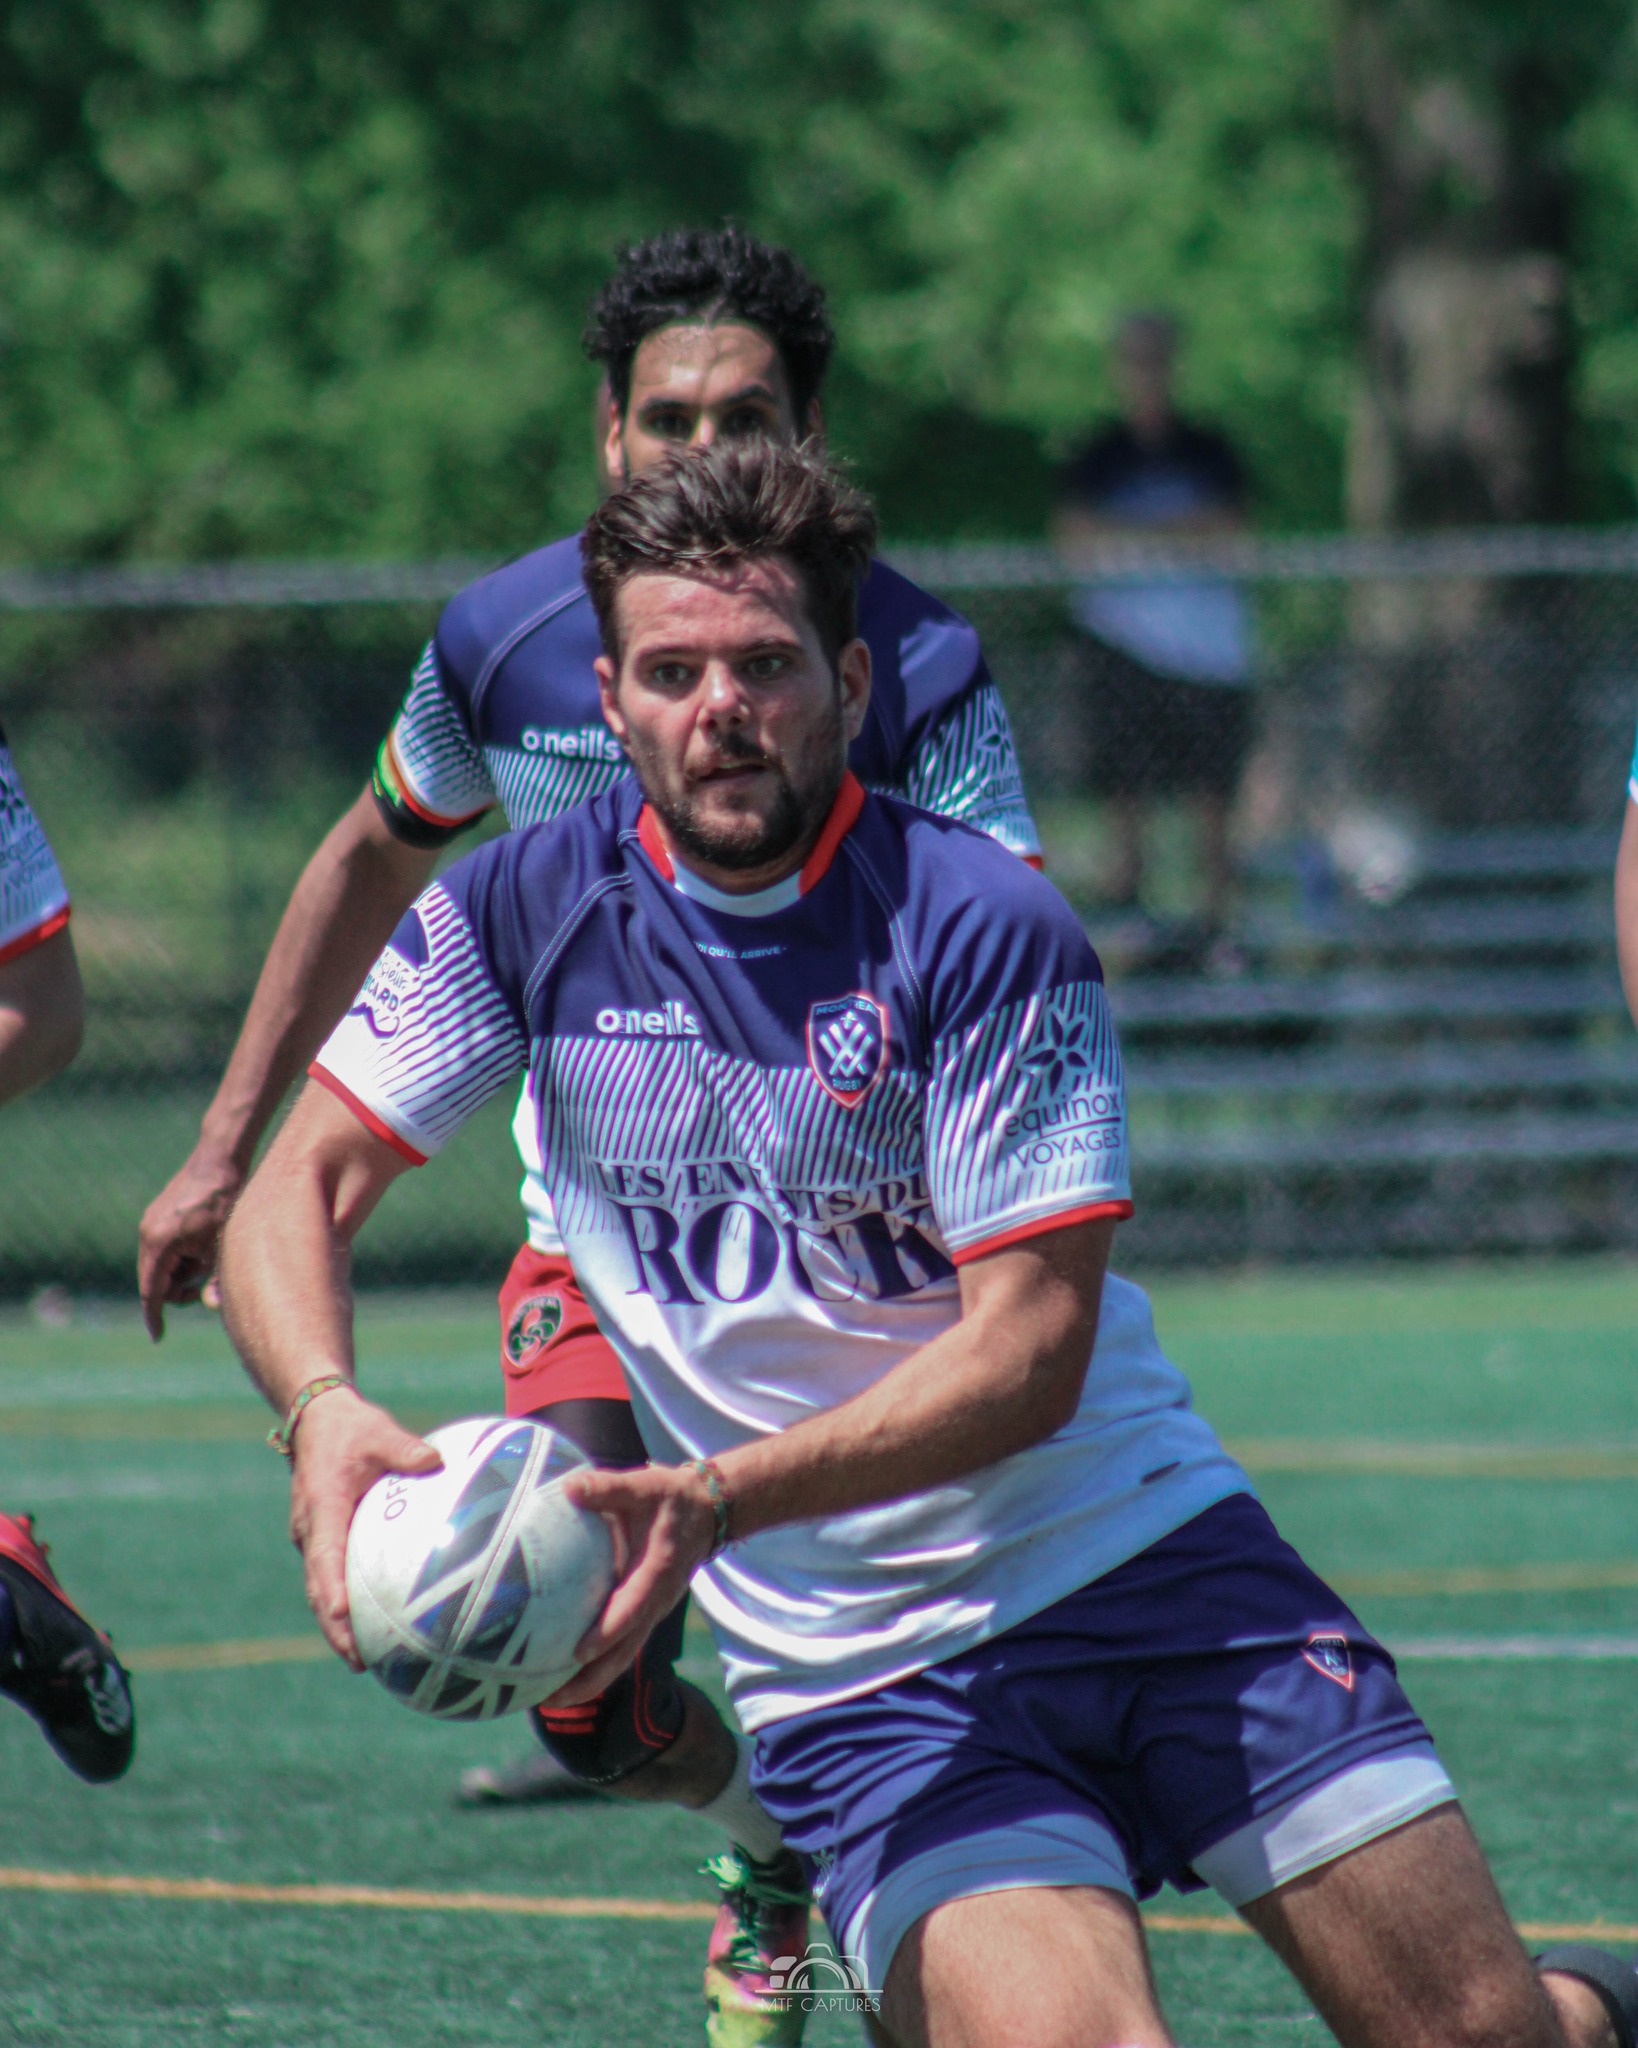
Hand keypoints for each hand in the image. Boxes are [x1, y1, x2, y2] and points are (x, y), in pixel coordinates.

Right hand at [138, 1145, 246, 1339]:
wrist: (221, 1158)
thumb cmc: (226, 1201)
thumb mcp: (224, 1245)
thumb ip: (216, 1278)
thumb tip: (214, 1306)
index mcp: (158, 1244)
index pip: (151, 1291)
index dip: (155, 1316)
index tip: (158, 1337)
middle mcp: (147, 1233)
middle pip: (155, 1279)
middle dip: (177, 1291)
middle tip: (203, 1288)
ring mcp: (151, 1221)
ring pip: (161, 1263)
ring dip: (182, 1272)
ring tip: (209, 1260)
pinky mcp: (160, 1214)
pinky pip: (165, 1247)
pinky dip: (181, 1256)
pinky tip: (204, 1246)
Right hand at [287, 1388, 441, 1667]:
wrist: (316, 1420)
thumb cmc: (351, 1427)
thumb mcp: (379, 1432)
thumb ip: (405, 1448)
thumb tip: (436, 1460)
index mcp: (322, 1506)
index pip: (325, 1555)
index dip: (333, 1589)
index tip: (344, 1618)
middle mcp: (310, 1529)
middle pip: (318, 1588)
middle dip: (333, 1627)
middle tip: (359, 1660)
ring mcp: (312, 1537)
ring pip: (320, 1589)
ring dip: (336, 1624)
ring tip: (364, 1659)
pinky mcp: (321, 1539)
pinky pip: (330, 1577)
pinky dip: (343, 1604)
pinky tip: (372, 1624)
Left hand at [545, 1464, 718, 1705]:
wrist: (709, 1511)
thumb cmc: (672, 1497)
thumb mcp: (645, 1486)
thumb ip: (608, 1488)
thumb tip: (568, 1487)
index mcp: (657, 1573)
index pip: (632, 1609)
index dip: (608, 1632)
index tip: (579, 1652)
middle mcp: (657, 1602)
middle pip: (624, 1652)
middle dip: (590, 1679)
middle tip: (552, 1699)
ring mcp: (653, 1612)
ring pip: (623, 1656)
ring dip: (590, 1682)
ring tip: (550, 1701)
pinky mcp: (646, 1613)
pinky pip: (622, 1647)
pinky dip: (597, 1667)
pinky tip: (566, 1675)